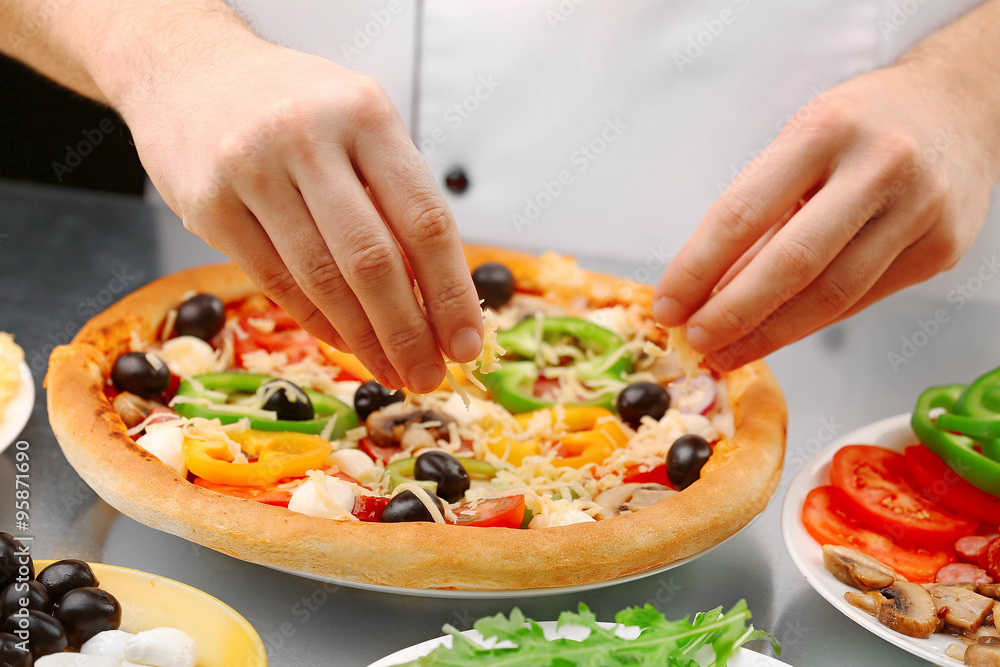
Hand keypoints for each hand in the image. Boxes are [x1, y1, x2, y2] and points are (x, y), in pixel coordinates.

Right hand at [119, 38, 482, 392]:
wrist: (190, 71)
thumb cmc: (292, 106)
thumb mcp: (359, 126)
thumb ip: (395, 197)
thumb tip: (439, 297)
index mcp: (365, 115)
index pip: (424, 219)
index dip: (451, 292)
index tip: (465, 342)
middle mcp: (309, 137)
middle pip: (373, 260)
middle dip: (409, 332)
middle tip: (429, 375)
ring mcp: (252, 169)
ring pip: (322, 279)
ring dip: (364, 339)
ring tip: (392, 370)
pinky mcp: (209, 204)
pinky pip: (275, 281)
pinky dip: (316, 321)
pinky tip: (345, 342)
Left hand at [653, 58, 999, 369]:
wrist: (959, 106)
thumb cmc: (862, 125)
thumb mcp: (802, 141)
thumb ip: (760, 212)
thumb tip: (705, 290)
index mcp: (825, 129)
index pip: (743, 213)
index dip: (697, 268)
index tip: (668, 304)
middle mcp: (879, 166)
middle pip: (791, 264)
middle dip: (733, 313)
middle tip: (697, 340)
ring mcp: (919, 210)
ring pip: (831, 295)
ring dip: (770, 333)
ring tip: (730, 350)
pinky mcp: (940, 248)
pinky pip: (861, 299)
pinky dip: (811, 321)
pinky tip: (777, 332)